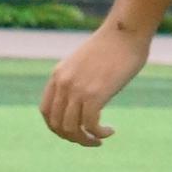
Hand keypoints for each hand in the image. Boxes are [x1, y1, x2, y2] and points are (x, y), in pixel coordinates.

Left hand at [41, 14, 151, 145]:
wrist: (125, 32)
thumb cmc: (112, 46)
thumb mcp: (85, 63)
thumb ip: (78, 80)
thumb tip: (84, 99)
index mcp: (58, 75)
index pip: (46, 111)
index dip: (57, 127)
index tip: (74, 131)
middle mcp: (64, 83)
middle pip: (57, 124)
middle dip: (72, 137)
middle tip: (89, 139)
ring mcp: (77, 89)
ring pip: (72, 129)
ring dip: (85, 140)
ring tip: (99, 139)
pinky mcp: (95, 94)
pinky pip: (90, 125)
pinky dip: (99, 134)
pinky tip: (110, 131)